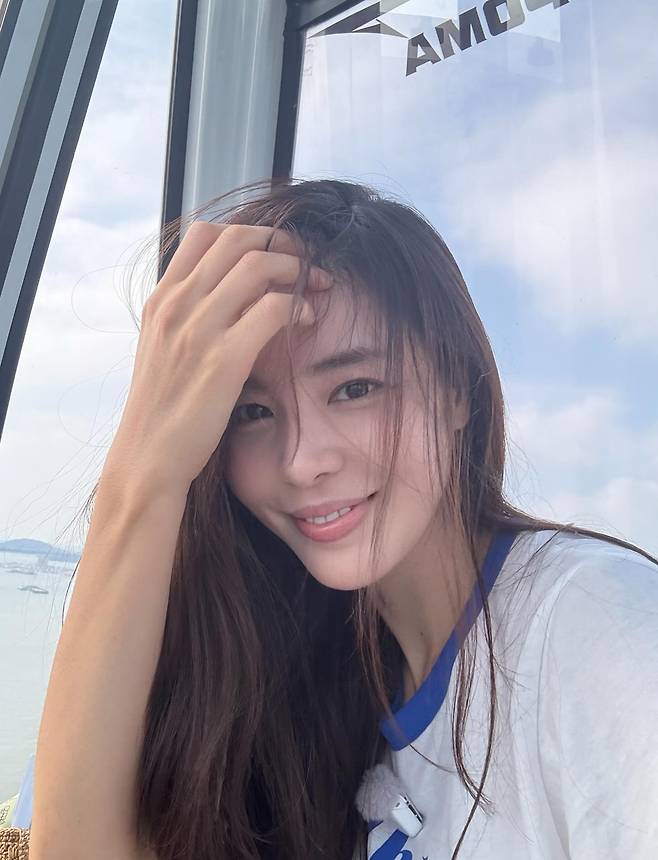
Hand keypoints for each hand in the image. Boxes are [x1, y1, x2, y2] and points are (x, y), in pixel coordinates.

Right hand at [101, 221, 331, 497]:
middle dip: (281, 243)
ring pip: (258, 265)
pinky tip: (308, 319)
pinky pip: (273, 308)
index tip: (274, 253)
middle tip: (305, 263)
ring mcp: (199, 330)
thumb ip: (189, 317)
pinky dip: (298, 305)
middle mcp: (177, 305)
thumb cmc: (163, 409)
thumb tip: (230, 298)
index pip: (206, 233)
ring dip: (296, 269)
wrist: (148, 456)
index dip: (249, 234)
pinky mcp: (224, 359)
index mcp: (162, 299)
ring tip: (314, 288)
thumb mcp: (164, 349)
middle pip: (238, 239)